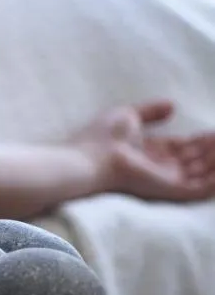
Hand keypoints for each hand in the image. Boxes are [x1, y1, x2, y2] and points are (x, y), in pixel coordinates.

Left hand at [75, 101, 214, 202]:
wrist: (91, 157)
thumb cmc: (104, 136)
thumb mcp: (129, 116)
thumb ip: (151, 111)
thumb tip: (172, 104)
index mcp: (151, 152)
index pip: (183, 147)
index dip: (200, 140)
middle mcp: (161, 167)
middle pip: (196, 159)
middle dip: (213, 149)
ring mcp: (167, 179)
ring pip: (203, 173)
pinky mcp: (170, 190)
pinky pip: (201, 188)